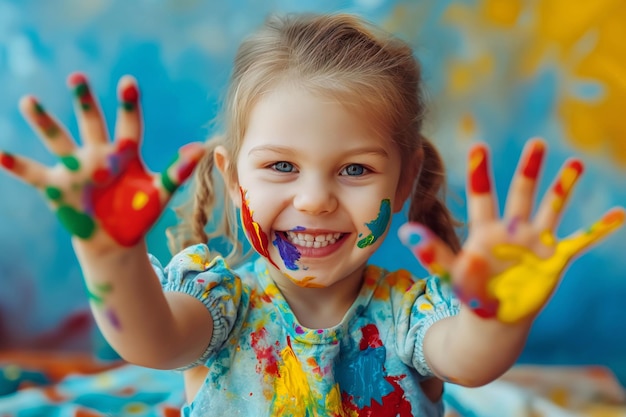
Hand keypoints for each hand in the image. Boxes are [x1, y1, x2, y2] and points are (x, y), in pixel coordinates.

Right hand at [0, 73, 205, 247]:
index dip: (128, 104)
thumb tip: (201, 147)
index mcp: (125, 153)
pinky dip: (17, 165)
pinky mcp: (57, 187)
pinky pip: (35, 173)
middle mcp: (98, 154)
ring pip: (58, 139)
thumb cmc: (139, 214)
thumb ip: (177, 172)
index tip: (128, 82)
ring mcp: (75, 168)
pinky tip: (0, 153)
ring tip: (29, 101)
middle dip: (84, 102)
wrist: (115, 240)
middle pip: (90, 122)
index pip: (129, 124)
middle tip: (78, 77)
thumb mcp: (158, 194)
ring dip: (44, 122)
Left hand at [399, 139, 623, 323]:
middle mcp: (512, 230)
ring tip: (575, 162)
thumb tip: (413, 236)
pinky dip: (598, 229)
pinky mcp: (555, 259)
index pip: (482, 197)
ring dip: (563, 187)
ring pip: (551, 208)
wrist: (495, 315)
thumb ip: (435, 256)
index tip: (478, 144)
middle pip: (521, 194)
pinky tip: (617, 213)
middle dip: (529, 170)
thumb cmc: (470, 292)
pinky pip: (580, 241)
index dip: (481, 173)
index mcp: (485, 230)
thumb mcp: (450, 276)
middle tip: (537, 143)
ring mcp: (536, 242)